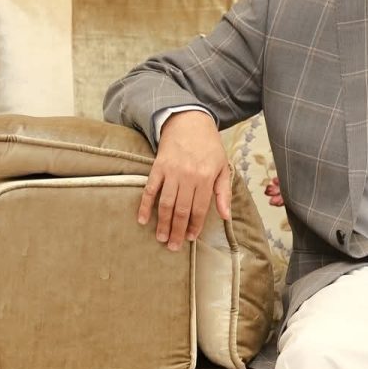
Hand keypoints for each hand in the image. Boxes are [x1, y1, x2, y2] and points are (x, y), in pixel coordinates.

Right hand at [139, 110, 230, 251]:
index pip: (200, 209)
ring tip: (161, 238)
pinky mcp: (157, 167)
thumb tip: (225, 216)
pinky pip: (150, 189)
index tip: (190, 238)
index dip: (195, 226)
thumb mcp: (222, 166)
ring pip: (166, 203)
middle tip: (173, 247)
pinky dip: (145, 205)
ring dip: (162, 223)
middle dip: (177, 231)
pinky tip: (142, 219)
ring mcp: (171, 172)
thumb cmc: (208, 145)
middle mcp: (188, 176)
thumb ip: (223, 192)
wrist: (188, 121)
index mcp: (206, 178)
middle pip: (181, 210)